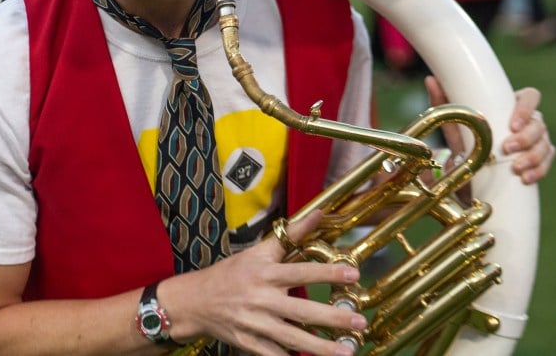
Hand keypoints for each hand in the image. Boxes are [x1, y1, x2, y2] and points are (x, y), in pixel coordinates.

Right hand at [161, 210, 365, 355]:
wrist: (195, 301)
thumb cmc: (232, 273)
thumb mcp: (259, 250)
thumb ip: (291, 234)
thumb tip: (318, 213)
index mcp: (265, 273)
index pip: (301, 272)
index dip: (327, 273)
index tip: (353, 275)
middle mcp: (262, 298)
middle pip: (302, 311)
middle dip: (332, 318)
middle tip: (359, 322)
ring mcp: (255, 323)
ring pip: (292, 338)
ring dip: (320, 347)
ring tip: (346, 353)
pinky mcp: (249, 343)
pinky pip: (274, 355)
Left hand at [424, 78, 555, 184]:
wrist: (471, 167)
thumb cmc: (466, 137)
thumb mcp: (455, 122)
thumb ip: (444, 100)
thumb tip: (430, 79)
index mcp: (513, 104)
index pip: (531, 96)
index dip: (526, 109)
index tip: (512, 124)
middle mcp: (530, 120)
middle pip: (539, 124)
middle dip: (525, 138)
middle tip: (506, 149)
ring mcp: (538, 139)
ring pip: (545, 145)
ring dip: (533, 157)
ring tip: (516, 169)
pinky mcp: (540, 159)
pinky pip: (546, 163)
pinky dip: (538, 171)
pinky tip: (526, 178)